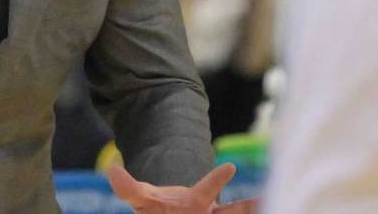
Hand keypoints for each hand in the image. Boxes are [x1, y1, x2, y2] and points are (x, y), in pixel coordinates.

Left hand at [106, 162, 258, 213]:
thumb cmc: (158, 206)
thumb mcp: (139, 196)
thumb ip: (125, 185)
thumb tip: (110, 168)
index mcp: (196, 201)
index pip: (206, 190)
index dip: (215, 180)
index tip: (230, 167)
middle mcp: (210, 213)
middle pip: (232, 212)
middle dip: (246, 207)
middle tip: (264, 200)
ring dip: (249, 209)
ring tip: (267, 206)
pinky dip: (249, 209)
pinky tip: (264, 208)